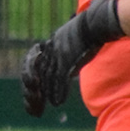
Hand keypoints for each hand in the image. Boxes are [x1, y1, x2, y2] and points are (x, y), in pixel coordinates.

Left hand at [21, 0, 123, 116]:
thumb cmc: (89, 32)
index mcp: (51, 45)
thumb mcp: (73, 43)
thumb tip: (69, 71)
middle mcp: (51, 50)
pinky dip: (58, 92)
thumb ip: (67, 56)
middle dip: (36, 90)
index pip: (38, 65)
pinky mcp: (67, 60)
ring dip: (46, 94)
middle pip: (39, 73)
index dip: (37, 80)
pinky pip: (59, 79)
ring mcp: (58, 55)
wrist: (95, 23)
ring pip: (47, 78)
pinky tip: (57, 103)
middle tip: (35, 103)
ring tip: (44, 107)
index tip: (36, 91)